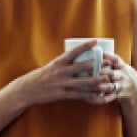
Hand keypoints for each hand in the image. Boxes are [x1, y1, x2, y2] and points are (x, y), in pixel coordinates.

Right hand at [0, 40, 115, 107]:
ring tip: (107, 79)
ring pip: (83, 82)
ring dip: (96, 81)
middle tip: (109, 63)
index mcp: (58, 62)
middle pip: (82, 67)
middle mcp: (61, 72)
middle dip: (97, 65)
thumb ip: (65, 63)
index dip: (86, 46)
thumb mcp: (52, 66)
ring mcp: (62, 83)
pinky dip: (89, 94)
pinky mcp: (61, 94)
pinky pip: (78, 94)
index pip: (74, 51)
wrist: (28, 90)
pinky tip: (97, 94)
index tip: (96, 42)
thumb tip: (78, 58)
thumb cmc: (41, 76)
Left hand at [87, 52, 136, 104]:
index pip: (115, 59)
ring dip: (97, 86)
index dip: (107, 56)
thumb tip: (93, 48)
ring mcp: (120, 86)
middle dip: (100, 72)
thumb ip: (109, 58)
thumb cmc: (122, 73)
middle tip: (87, 71)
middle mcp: (122, 76)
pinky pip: (106, 99)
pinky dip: (97, 99)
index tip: (97, 54)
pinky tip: (87, 98)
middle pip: (111, 73)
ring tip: (86, 85)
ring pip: (108, 87)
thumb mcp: (120, 65)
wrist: (136, 89)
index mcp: (121, 66)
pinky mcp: (117, 96)